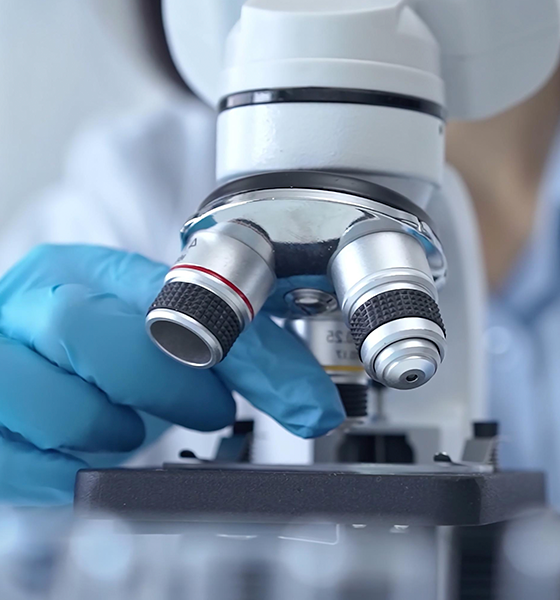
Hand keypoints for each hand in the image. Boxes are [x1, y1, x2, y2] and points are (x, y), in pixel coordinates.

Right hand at [0, 244, 343, 504]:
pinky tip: (82, 454)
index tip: (296, 397)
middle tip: (204, 410)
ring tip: (123, 428)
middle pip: (85, 331)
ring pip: (57, 405)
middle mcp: (27, 307)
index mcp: (82, 271)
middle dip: (162, 384)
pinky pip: (22, 463)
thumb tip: (312, 405)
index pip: (173, 295)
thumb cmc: (94, 355)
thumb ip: (241, 359)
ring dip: (111, 431)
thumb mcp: (164, 337)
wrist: (18, 367)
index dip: (240, 351)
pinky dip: (68, 473)